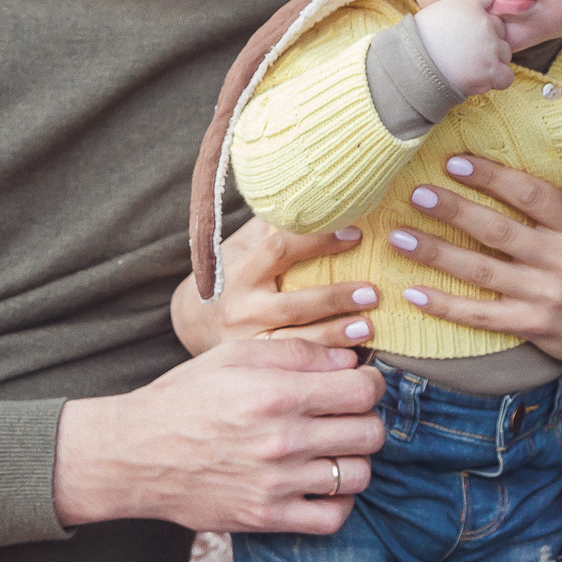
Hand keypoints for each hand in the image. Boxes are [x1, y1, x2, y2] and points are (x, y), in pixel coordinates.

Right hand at [53, 338, 385, 534]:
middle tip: (345, 417)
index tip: (358, 384)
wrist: (135, 454)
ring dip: (353, 461)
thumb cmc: (184, 398)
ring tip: (331, 450)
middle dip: (365, 420)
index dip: (370, 383)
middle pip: (370, 433)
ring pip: (358, 475)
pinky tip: (321, 484)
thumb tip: (350, 360)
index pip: (362, 390)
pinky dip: (338, 502)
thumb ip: (296, 352)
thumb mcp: (233, 356)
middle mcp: (282, 440)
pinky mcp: (267, 517)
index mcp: (276, 393)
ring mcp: (276, 483)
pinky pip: (333, 517)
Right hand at [173, 217, 380, 351]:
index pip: (279, 249)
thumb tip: (315, 197)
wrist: (189, 320)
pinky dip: (323, 362)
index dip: (317, 240)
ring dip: (335, 335)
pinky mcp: (257, 364)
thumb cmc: (228, 275)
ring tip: (369, 328)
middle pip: (293, 304)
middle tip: (373, 292)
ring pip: (296, 341)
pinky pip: (293, 364)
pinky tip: (350, 359)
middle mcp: (243, 306)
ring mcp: (249, 339)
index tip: (355, 234)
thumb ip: (270, 228)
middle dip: (334, 298)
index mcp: (241, 269)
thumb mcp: (240, 247)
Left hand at [382, 154, 561, 376]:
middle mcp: (560, 260)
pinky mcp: (529, 325)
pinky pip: (480, 315)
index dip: (493, 178)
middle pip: (497, 231)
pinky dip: (445, 306)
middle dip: (453, 210)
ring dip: (436, 253)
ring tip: (398, 236)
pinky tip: (412, 292)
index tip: (456, 162)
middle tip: (416, 193)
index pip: (531, 196)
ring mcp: (542, 296)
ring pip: (480, 272)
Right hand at [412, 0, 514, 97]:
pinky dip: (497, 79)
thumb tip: (472, 15)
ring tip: (469, 66)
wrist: (411, 67)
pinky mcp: (491, 71)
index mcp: (469, 4)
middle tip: (467, 50)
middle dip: (488, 38)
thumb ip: (460, 9)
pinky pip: (507, 76)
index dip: (487, 6)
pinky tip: (480, 79)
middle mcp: (483, 23)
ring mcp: (490, 47)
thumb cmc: (418, 42)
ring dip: (493, 60)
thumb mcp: (437, 13)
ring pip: (505, 52)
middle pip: (500, 28)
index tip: (478, 18)